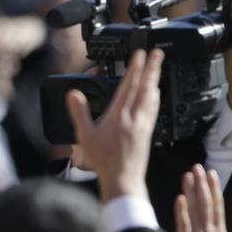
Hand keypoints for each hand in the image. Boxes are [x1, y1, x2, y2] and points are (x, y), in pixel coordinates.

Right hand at [66, 48, 163, 200]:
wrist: (123, 178)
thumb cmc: (103, 160)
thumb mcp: (85, 136)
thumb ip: (79, 113)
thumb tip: (73, 94)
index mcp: (119, 116)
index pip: (129, 86)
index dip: (134, 68)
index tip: (139, 54)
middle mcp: (134, 118)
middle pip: (145, 87)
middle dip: (152, 68)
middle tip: (158, 53)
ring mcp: (143, 125)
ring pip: (152, 98)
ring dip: (155, 81)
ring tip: (157, 70)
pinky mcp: (147, 133)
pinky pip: (153, 110)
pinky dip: (155, 98)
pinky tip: (155, 97)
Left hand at [175, 165, 231, 231]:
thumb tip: (223, 231)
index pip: (217, 206)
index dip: (214, 189)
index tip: (210, 174)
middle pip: (208, 203)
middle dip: (203, 184)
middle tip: (198, 166)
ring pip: (197, 210)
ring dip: (193, 192)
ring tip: (189, 175)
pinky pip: (185, 225)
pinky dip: (182, 211)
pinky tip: (180, 198)